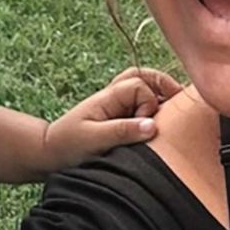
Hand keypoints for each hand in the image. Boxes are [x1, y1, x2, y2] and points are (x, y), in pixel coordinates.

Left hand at [42, 67, 183, 170]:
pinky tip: (161, 118)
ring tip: (175, 105)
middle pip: (145, 76)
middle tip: (180, 97)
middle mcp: (114, 96)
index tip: (148, 125)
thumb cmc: (68, 145)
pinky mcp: (119, 116)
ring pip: (145, 86)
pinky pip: (141, 101)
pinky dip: (153, 104)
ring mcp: (117, 104)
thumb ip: (122, 131)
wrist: (50, 153)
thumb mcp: (94, 140)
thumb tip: (153, 125)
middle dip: (163, 85)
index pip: (139, 85)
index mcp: (108, 96)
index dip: (148, 102)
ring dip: (159, 93)